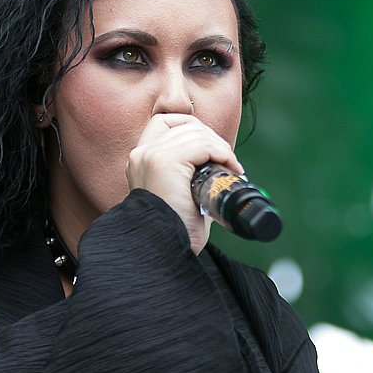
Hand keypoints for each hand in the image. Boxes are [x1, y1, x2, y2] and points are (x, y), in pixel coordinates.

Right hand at [126, 113, 243, 254]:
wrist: (164, 251)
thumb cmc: (176, 231)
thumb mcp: (180, 194)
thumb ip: (189, 175)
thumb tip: (219, 164)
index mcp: (140, 161)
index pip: (165, 121)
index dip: (193, 128)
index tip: (211, 150)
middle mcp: (141, 154)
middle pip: (185, 125)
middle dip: (213, 139)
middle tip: (229, 163)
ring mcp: (151, 156)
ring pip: (196, 133)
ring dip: (221, 147)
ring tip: (232, 167)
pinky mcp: (164, 162)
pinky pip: (202, 145)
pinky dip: (221, 153)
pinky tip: (230, 167)